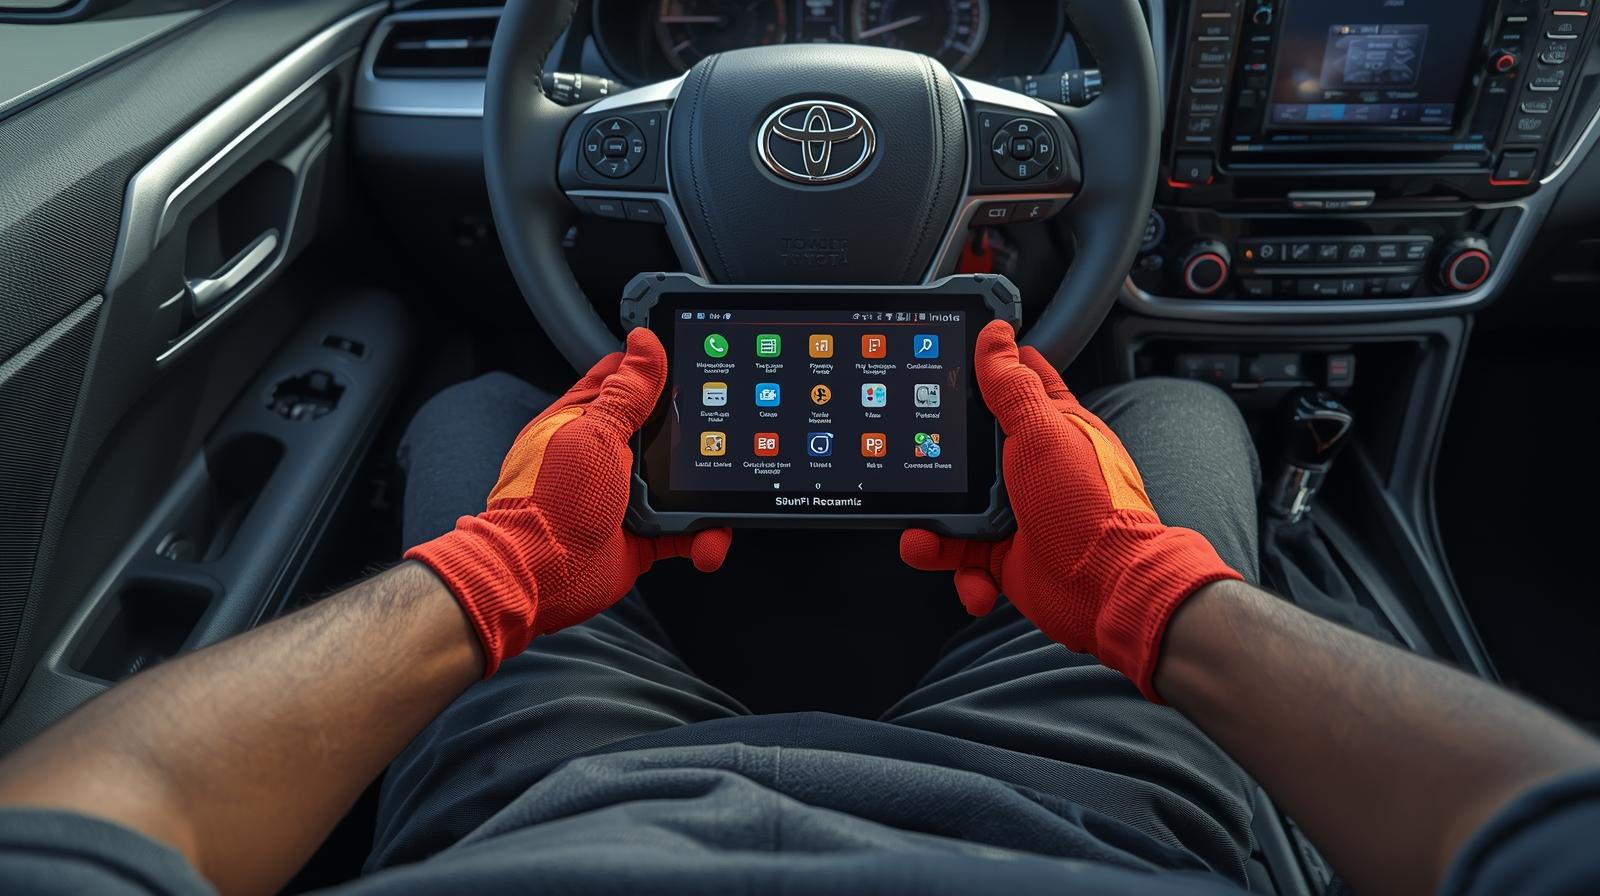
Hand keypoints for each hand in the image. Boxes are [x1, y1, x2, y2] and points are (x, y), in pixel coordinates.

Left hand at [406, 329, 730, 675]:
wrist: (535, 576)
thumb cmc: (548, 500)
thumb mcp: (594, 434)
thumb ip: (627, 393)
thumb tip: (646, 344)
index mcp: (584, 418)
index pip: (624, 379)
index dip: (656, 367)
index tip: (694, 358)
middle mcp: (606, 454)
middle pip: (662, 430)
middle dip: (696, 435)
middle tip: (725, 435)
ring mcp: (624, 496)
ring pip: (679, 483)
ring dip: (703, 495)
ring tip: (718, 502)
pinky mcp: (640, 535)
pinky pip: (683, 532)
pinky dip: (701, 538)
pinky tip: (707, 542)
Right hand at [900, 321, 1239, 699]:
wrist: (1108, 588)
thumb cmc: (1091, 507)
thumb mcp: (1043, 434)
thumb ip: (1011, 386)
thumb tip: (995, 336)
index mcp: (1049, 426)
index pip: (1015, 380)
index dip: (985, 364)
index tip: (949, 353)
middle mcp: (1030, 468)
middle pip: (968, 450)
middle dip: (937, 462)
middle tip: (912, 463)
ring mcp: (1015, 513)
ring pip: (955, 510)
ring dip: (933, 530)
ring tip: (924, 539)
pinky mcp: (1004, 557)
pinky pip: (964, 560)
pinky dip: (962, 574)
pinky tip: (974, 580)